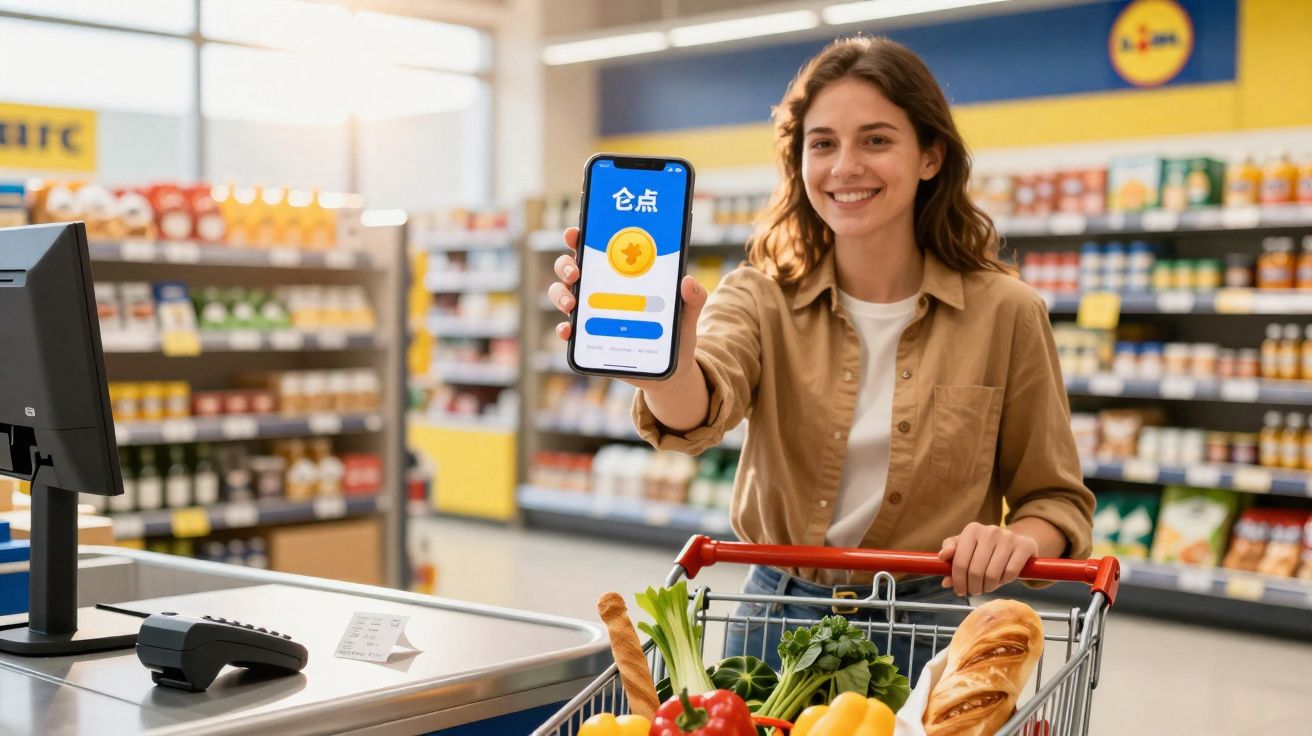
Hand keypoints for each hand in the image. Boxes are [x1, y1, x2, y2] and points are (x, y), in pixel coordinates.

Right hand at [547, 226, 706, 391]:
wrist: (671, 372)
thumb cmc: (676, 335)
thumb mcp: (687, 314)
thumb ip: (693, 298)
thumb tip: (688, 281)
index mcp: (622, 275)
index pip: (596, 249)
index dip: (580, 237)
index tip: (577, 232)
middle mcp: (600, 290)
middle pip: (571, 269)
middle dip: (565, 265)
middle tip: (576, 272)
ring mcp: (591, 314)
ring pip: (563, 295)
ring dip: (560, 294)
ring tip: (571, 303)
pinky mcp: (588, 340)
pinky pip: (568, 330)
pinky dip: (564, 328)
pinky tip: (569, 330)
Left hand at [938, 522, 1037, 595]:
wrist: (1015, 541)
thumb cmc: (985, 548)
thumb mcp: (966, 548)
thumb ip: (952, 562)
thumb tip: (945, 582)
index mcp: (972, 530)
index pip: (959, 562)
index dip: (958, 581)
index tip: (960, 591)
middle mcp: (990, 530)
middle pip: (975, 571)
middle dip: (973, 587)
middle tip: (975, 591)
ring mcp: (1008, 537)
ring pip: (992, 574)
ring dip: (988, 587)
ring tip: (987, 587)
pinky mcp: (1024, 545)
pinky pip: (1010, 573)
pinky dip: (1004, 581)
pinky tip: (1001, 579)